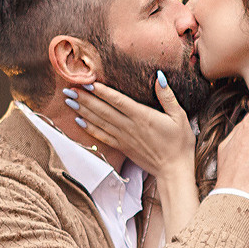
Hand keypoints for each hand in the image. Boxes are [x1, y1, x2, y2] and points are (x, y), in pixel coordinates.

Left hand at [64, 71, 193, 183]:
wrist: (174, 170)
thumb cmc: (180, 143)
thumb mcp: (179, 116)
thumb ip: (167, 96)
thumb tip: (159, 77)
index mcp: (142, 116)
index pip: (117, 100)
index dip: (101, 91)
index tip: (87, 82)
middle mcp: (129, 127)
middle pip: (103, 110)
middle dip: (85, 98)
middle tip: (69, 88)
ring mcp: (124, 138)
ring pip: (99, 122)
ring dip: (83, 110)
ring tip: (69, 100)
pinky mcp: (122, 148)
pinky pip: (102, 137)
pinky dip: (89, 128)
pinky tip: (78, 121)